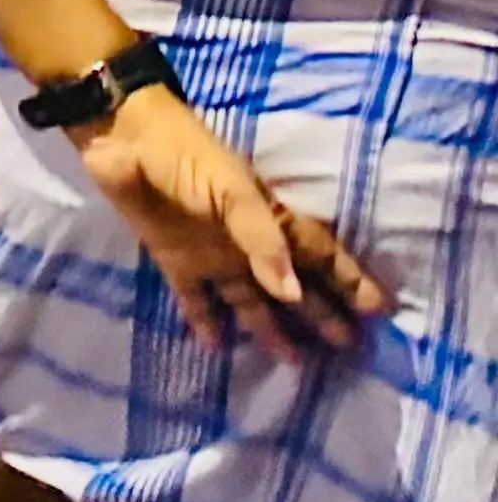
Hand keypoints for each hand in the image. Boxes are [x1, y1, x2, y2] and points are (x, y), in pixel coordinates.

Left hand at [72, 84, 387, 351]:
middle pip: (290, 284)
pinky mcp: (175, 260)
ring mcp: (212, 254)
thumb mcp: (231, 190)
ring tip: (295, 362)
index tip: (379, 311)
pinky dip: (205, 322)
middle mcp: (246, 242)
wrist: (121, 139)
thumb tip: (292, 294)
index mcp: (269, 217)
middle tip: (348, 347)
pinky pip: (195, 299)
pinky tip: (217, 348)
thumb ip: (262, 241)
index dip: (348, 280)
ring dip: (270, 328)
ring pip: (250, 299)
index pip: (319, 254)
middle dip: (320, 312)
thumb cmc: (185, 156)